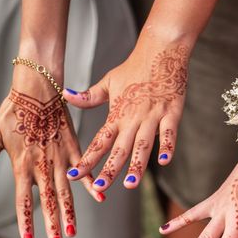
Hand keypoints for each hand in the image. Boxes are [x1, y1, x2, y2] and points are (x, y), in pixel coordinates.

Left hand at [0, 68, 98, 237]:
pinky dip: (92, 185)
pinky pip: (85, 171)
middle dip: (53, 226)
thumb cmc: (13, 110)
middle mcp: (43, 166)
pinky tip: (100, 199)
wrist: (38, 88)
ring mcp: (61, 159)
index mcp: (22, 165)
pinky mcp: (74, 149)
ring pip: (67, 192)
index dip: (27, 222)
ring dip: (70, 214)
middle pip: (48, 202)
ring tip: (73, 232)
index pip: (24, 201)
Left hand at [64, 41, 188, 190]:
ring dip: (136, 165)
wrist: (161, 51)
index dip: (86, 159)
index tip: (74, 174)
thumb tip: (65, 95)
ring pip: (143, 145)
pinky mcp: (172, 113)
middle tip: (100, 187)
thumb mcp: (109, 81)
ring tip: (130, 184)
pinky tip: (164, 162)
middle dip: (109, 169)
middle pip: (119, 148)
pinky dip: (167, 147)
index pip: (99, 141)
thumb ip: (89, 96)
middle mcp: (133, 118)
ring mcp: (153, 116)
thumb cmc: (135, 67)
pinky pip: (169, 133)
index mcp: (117, 114)